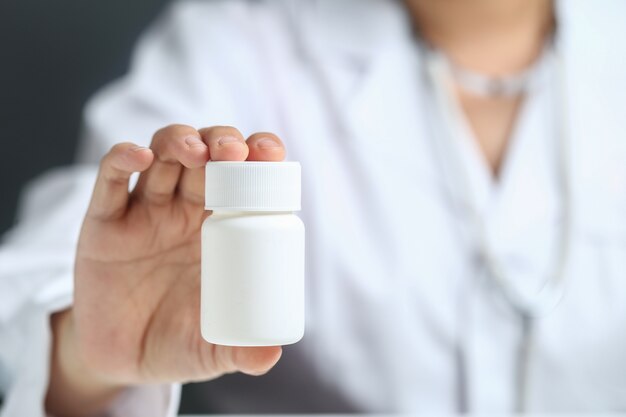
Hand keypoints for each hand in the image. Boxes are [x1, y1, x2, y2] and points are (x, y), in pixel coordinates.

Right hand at [46, 125, 286, 416]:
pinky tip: (139, 156)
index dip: (259, 155)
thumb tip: (271, 354)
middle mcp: (186, 209)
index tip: (271, 154)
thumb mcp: (212, 350)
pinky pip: (110, 179)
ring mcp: (145, 211)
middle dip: (222, 141)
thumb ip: (241, 352)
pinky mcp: (105, 222)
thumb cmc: (177, 342)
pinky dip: (122, 158)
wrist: (121, 358)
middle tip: (235, 152)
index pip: (246, 176)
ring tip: (196, 152)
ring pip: (162, 154)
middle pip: (206, 154)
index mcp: (222, 227)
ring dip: (180, 140)